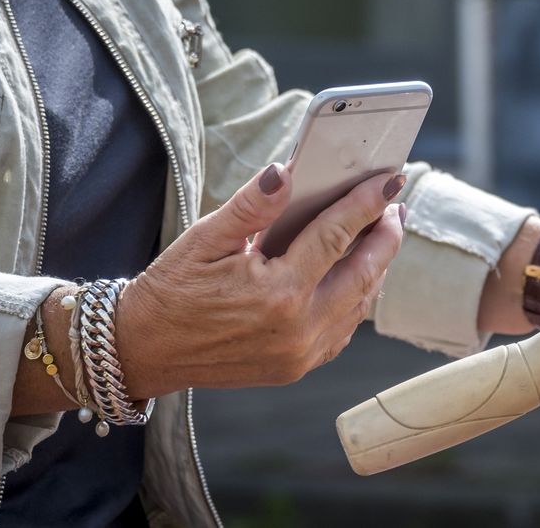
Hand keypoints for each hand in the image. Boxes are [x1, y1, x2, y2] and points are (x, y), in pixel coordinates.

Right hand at [117, 164, 405, 397]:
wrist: (143, 351)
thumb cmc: (171, 290)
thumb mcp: (204, 238)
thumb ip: (251, 205)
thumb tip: (286, 171)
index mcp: (276, 293)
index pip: (337, 236)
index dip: (367, 202)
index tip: (390, 179)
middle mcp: (297, 328)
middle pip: (364, 274)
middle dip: (387, 236)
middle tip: (396, 204)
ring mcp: (301, 354)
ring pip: (360, 304)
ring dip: (376, 267)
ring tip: (382, 233)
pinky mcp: (296, 368)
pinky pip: (343, 329)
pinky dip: (356, 298)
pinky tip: (356, 273)